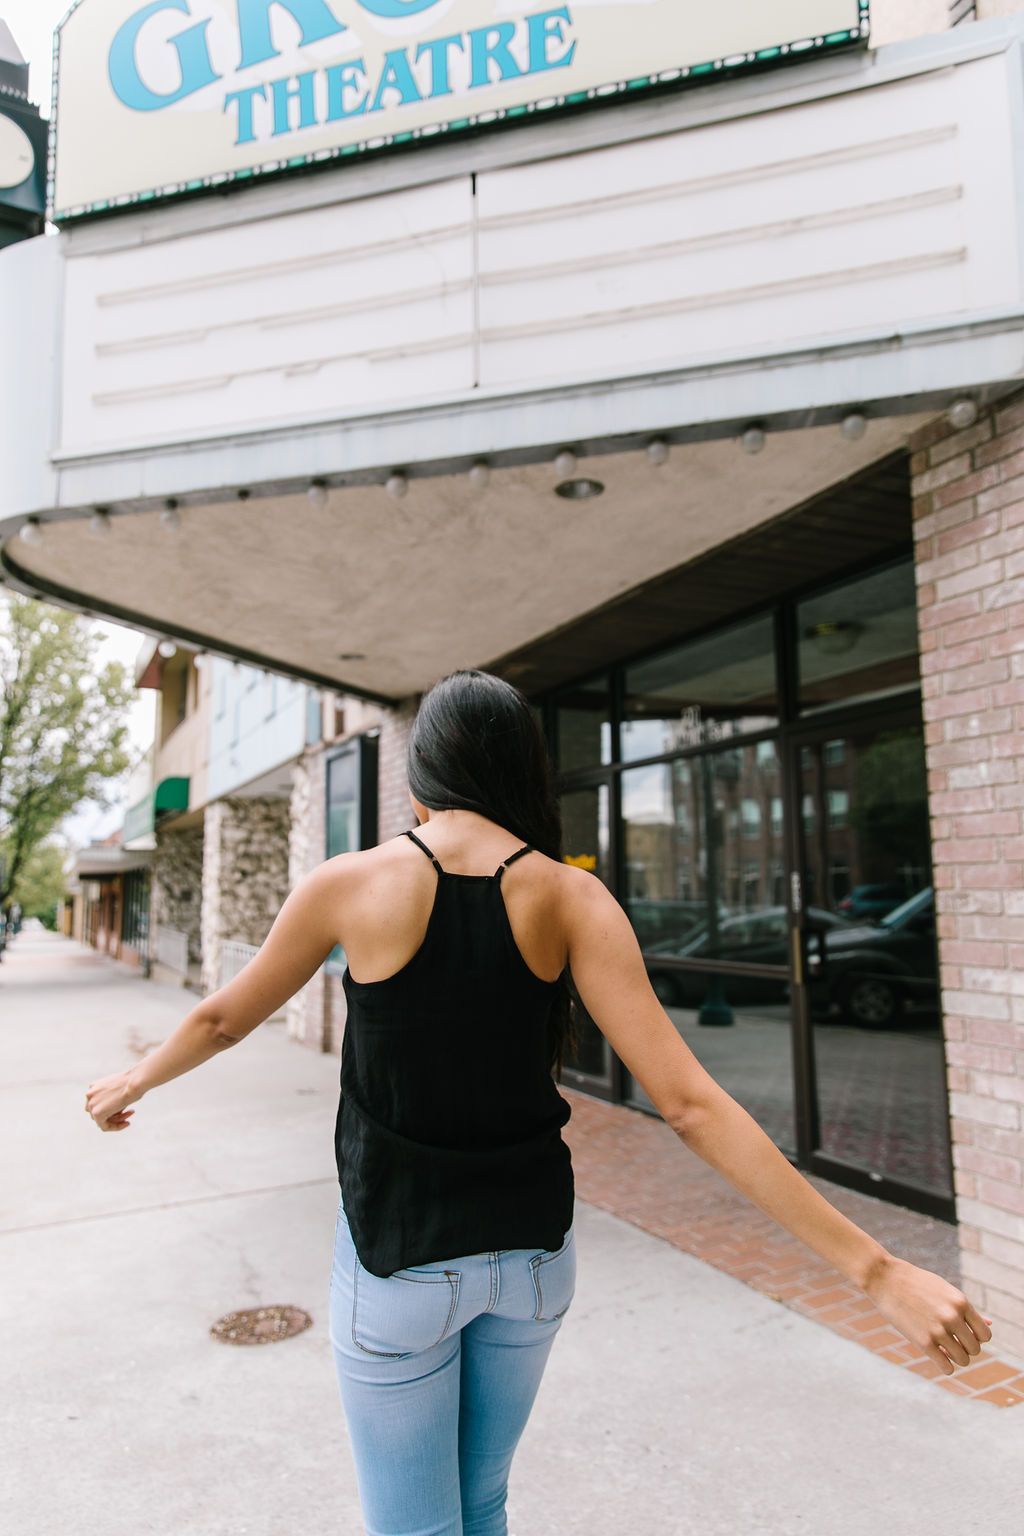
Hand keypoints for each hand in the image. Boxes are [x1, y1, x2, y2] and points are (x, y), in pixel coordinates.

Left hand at [85, 1068, 143, 1132]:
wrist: (134, 1082)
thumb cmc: (132, 1082)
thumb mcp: (118, 1088)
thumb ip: (111, 1098)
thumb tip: (113, 1112)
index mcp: (93, 1086)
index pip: (98, 1103)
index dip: (112, 1107)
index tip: (125, 1108)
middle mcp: (89, 1094)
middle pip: (98, 1112)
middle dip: (114, 1114)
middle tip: (129, 1112)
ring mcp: (91, 1104)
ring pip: (101, 1120)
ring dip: (117, 1120)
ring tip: (130, 1114)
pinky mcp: (97, 1113)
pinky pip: (105, 1126)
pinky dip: (116, 1127)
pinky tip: (127, 1123)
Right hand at [865, 1253, 991, 1373]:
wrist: (885, 1278)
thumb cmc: (916, 1283)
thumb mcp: (945, 1291)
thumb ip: (966, 1310)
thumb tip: (990, 1324)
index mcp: (961, 1302)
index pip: (985, 1334)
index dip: (977, 1338)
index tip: (965, 1336)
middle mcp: (953, 1317)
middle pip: (975, 1349)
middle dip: (966, 1349)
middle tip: (952, 1343)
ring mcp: (938, 1330)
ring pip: (963, 1359)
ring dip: (956, 1358)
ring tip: (945, 1350)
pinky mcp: (923, 1342)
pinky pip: (946, 1367)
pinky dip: (946, 1367)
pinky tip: (939, 1358)